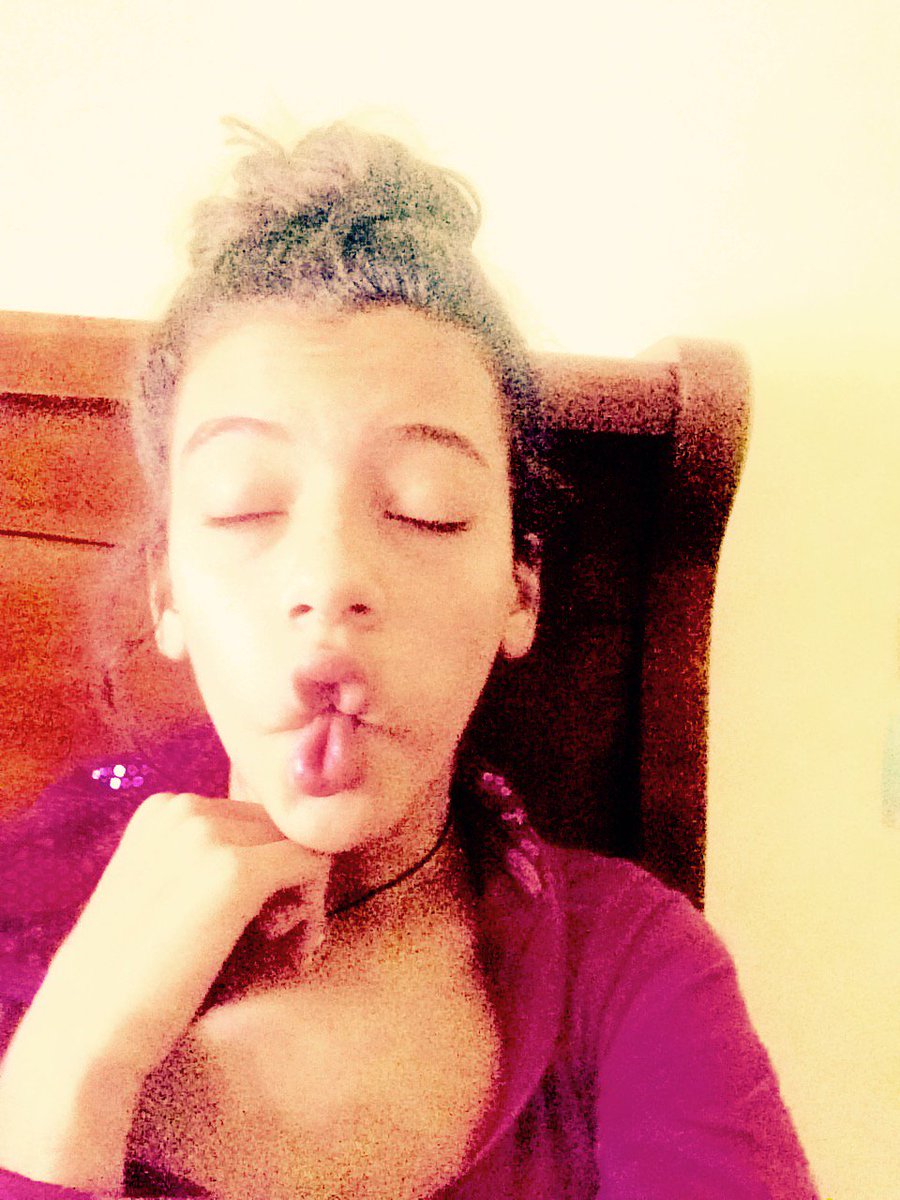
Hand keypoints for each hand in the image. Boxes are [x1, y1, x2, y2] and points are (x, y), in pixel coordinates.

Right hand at [0, 791, 331, 1187]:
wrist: (84, 1032)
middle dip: (290, 879)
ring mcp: (209, 835)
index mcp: (164, 809)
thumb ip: (205, 864)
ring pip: (302, 845)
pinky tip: (295, 951)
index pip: (254, 818)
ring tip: (283, 947)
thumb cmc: (127, 978)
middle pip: (281, 829)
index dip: (270, 866)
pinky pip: (314, 865)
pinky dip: (315, 909)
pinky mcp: (236, 873)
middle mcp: (185, 808)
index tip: (264, 920)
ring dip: (304, 895)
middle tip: (280, 938)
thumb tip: (283, 853)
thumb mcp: (161, 894)